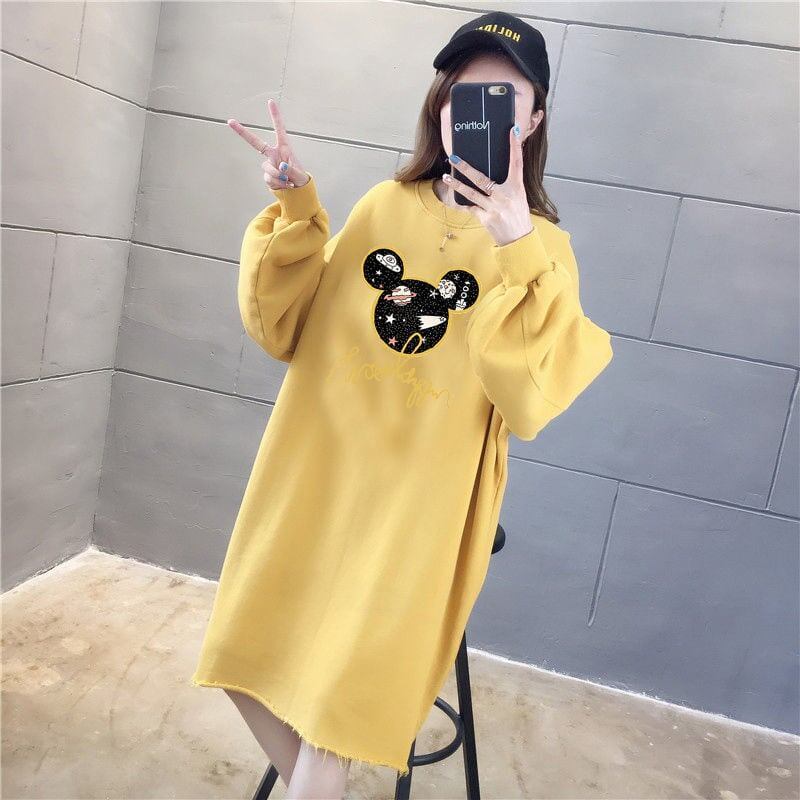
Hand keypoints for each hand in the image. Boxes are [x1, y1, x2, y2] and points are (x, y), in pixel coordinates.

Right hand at [228, 99, 308, 190]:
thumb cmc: (300, 177)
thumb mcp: (299, 174)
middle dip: (242, 132)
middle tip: (230, 121)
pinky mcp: (267, 175)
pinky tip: (286, 184)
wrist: (298, 189)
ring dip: (278, 176)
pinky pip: (269, 179)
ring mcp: (269, 164)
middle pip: (255, 142)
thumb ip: (291, 170)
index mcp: (283, 148)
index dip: (275, 116)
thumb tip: (281, 167)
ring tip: (288, 180)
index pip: (279, 129)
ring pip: (267, 168)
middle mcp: (273, 154)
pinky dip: (278, 183)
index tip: (271, 102)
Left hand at [442, 125, 533, 246]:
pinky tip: (452, 197)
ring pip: (471, 193)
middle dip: (466, 168)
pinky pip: (470, 208)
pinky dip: (461, 203)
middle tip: (454, 158)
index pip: (517, 163)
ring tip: (446, 176)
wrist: (518, 239)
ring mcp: (494, 208)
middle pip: (482, 179)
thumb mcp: (519, 196)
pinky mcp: (486, 218)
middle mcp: (505, 196)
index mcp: (516, 187)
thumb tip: (499, 168)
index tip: (512, 131)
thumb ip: (509, 183)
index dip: (515, 146)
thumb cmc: (518, 216)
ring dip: (457, 185)